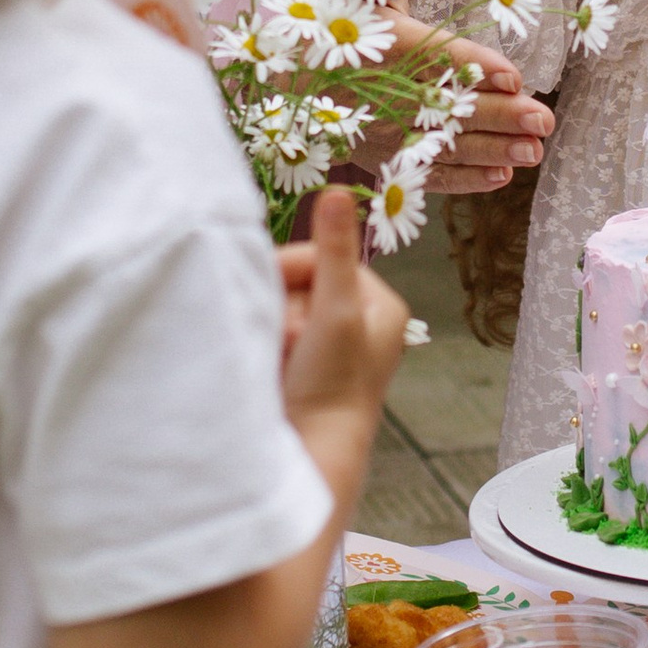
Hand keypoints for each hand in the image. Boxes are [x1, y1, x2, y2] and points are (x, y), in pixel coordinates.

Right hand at [280, 186, 408, 443]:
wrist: (308, 456)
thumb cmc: (332, 384)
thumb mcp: (335, 310)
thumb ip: (333, 251)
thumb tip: (336, 191)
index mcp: (381, 304)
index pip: (326, 257)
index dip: (294, 267)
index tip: (269, 287)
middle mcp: (360, 323)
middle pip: (302, 284)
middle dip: (284, 307)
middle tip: (286, 340)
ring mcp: (330, 349)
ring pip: (283, 310)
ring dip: (272, 328)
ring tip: (279, 358)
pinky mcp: (303, 370)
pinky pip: (273, 336)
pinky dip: (266, 346)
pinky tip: (270, 368)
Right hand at [359, 20, 553, 194]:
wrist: (296, 87)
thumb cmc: (343, 36)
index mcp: (395, 48)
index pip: (442, 59)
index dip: (479, 69)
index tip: (514, 78)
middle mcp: (396, 94)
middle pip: (455, 107)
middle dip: (502, 115)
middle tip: (543, 120)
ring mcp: (394, 132)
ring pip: (450, 145)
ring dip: (495, 150)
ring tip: (534, 150)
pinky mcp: (391, 160)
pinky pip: (431, 174)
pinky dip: (466, 179)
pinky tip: (502, 175)